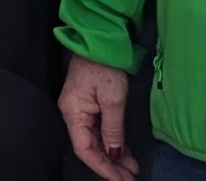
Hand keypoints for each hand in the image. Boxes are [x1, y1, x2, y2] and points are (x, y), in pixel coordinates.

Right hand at [59, 56, 137, 180]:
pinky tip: (125, 151)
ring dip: (113, 154)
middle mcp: (73, 114)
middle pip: (89, 146)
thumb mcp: (113, 99)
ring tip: (131, 168)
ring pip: (96, 139)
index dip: (101, 167)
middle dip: (110, 164)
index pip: (84, 149)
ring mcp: (80, 109)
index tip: (119, 179)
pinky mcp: (89, 104)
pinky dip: (112, 141)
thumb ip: (113, 129)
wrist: (99, 39)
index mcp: (73, 113)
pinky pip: (99, 129)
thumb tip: (114, 154)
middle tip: (129, 177)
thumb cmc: (104, 66)